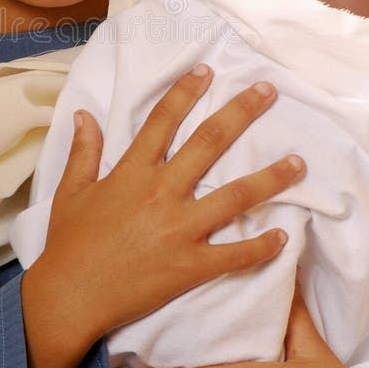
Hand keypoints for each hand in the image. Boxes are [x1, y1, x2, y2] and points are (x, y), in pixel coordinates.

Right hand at [22, 67, 303, 367]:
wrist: (70, 297)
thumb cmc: (68, 244)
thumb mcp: (70, 191)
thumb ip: (83, 151)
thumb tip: (85, 114)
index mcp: (132, 171)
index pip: (163, 120)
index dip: (185, 91)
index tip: (207, 71)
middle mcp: (162, 192)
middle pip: (209, 142)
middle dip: (241, 112)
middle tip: (268, 91)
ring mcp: (180, 229)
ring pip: (236, 196)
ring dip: (271, 178)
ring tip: (299, 162)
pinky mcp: (191, 266)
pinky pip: (235, 255)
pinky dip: (262, 247)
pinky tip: (284, 237)